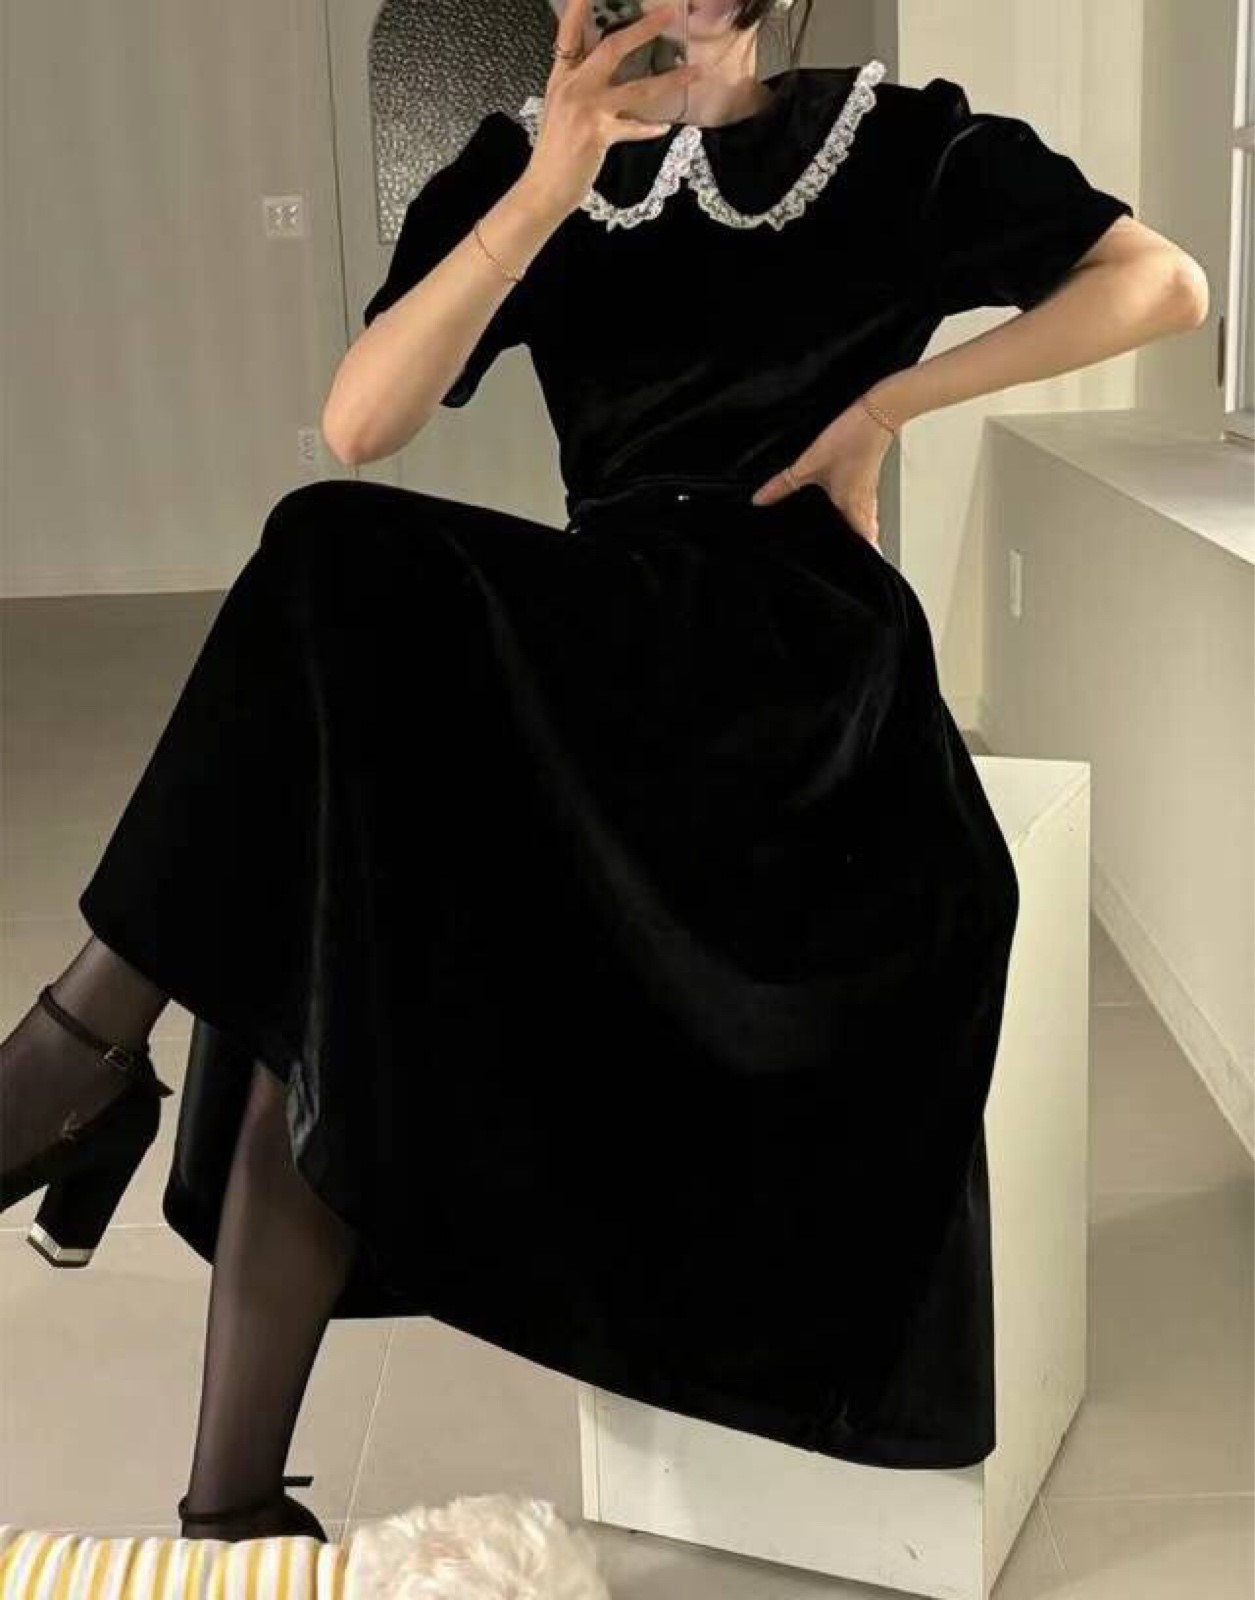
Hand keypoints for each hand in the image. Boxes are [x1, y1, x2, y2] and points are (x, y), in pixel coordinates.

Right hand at [523, 0, 702, 216]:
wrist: (543, 188)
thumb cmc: (554, 153)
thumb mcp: (561, 110)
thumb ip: (580, 86)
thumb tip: (602, 69)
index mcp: (562, 79)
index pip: (570, 35)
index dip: (579, 9)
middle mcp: (573, 87)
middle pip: (611, 48)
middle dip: (642, 29)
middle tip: (669, 13)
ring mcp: (587, 110)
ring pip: (635, 88)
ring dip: (669, 80)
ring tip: (695, 72)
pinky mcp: (598, 134)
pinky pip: (633, 127)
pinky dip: (648, 129)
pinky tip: (664, 128)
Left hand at [749, 397, 896, 550]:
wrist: (880, 412)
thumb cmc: (853, 438)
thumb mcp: (809, 464)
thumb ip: (783, 484)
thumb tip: (760, 500)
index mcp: (851, 508)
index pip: (859, 545)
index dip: (856, 559)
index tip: (848, 573)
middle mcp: (863, 505)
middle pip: (865, 538)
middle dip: (858, 552)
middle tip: (846, 564)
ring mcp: (868, 493)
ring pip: (867, 524)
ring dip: (860, 535)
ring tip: (849, 544)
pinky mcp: (868, 480)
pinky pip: (865, 507)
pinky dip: (859, 517)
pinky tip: (846, 511)